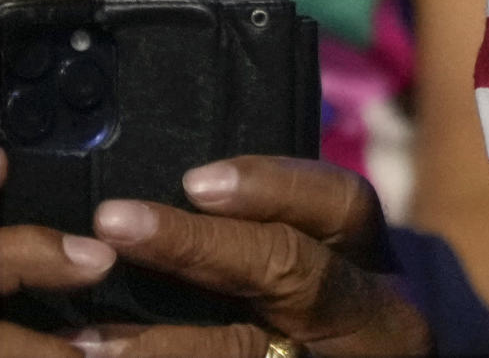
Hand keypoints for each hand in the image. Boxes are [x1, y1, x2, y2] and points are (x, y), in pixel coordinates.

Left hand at [0, 149, 430, 357]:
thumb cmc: (325, 340)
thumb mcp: (331, 288)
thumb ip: (276, 246)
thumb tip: (183, 192)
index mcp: (375, 272)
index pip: (344, 206)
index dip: (274, 185)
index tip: (195, 179)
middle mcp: (370, 321)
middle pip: (290, 271)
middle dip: (199, 244)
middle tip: (115, 221)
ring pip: (246, 350)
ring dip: (158, 341)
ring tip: (83, 336)